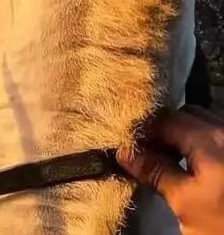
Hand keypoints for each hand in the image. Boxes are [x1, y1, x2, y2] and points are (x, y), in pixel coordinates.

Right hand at [118, 106, 223, 234]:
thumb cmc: (223, 226)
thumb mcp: (185, 203)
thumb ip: (154, 171)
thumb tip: (124, 152)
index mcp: (210, 139)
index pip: (165, 120)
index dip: (144, 131)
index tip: (130, 148)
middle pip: (186, 114)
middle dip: (166, 130)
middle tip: (151, 154)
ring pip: (205, 121)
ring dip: (186, 134)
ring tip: (174, 159)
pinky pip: (220, 133)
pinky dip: (204, 141)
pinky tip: (198, 163)